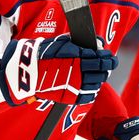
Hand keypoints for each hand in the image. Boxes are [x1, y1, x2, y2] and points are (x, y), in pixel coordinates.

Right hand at [0, 35, 117, 105]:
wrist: (27, 72)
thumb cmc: (44, 54)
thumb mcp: (62, 42)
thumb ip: (81, 42)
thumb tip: (98, 42)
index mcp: (77, 57)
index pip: (100, 58)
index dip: (108, 57)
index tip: (110, 55)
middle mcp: (78, 72)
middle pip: (101, 70)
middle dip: (108, 66)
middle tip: (110, 63)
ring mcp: (75, 86)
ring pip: (97, 83)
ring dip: (101, 78)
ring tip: (100, 73)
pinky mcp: (71, 97)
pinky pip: (89, 95)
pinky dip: (92, 90)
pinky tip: (91, 85)